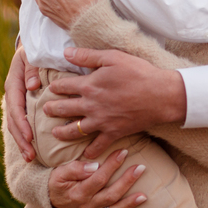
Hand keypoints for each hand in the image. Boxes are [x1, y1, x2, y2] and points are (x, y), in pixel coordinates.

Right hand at [4, 46, 39, 161]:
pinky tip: (32, 148)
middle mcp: (13, 94)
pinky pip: (22, 122)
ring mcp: (17, 100)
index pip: (16, 107)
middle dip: (21, 139)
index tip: (30, 137)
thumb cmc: (35, 50)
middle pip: (13, 121)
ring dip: (22, 141)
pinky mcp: (23, 104)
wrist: (32, 47)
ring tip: (30, 157)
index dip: (21, 123)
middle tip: (30, 156)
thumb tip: (32, 86)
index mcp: (14, 83)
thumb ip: (32, 69)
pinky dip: (25, 135)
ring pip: (15, 124)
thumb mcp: (32, 54)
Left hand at [43, 47, 187, 159]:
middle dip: (51, 109)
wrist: (161, 95)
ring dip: (62, 132)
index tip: (51, 88)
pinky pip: (98, 146)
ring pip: (74, 130)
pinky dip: (90, 152)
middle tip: (45, 110)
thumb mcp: (113, 57)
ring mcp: (101, 121)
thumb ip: (87, 56)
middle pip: (64, 109)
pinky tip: (85, 154)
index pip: (63, 86)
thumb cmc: (139, 72)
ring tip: (55, 133)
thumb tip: (65, 53)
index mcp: (89, 85)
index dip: (54, 87)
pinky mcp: (113, 132)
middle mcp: (90, 105)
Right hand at [48, 150, 146, 207]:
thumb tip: (93, 166)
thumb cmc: (57, 182)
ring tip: (144, 196)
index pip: (98, 179)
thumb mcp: (59, 173)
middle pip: (110, 194)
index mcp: (79, 193)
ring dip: (130, 203)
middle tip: (140, 167)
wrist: (51, 198)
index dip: (112, 165)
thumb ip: (75, 169)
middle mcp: (88, 204)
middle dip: (127, 181)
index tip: (123, 152)